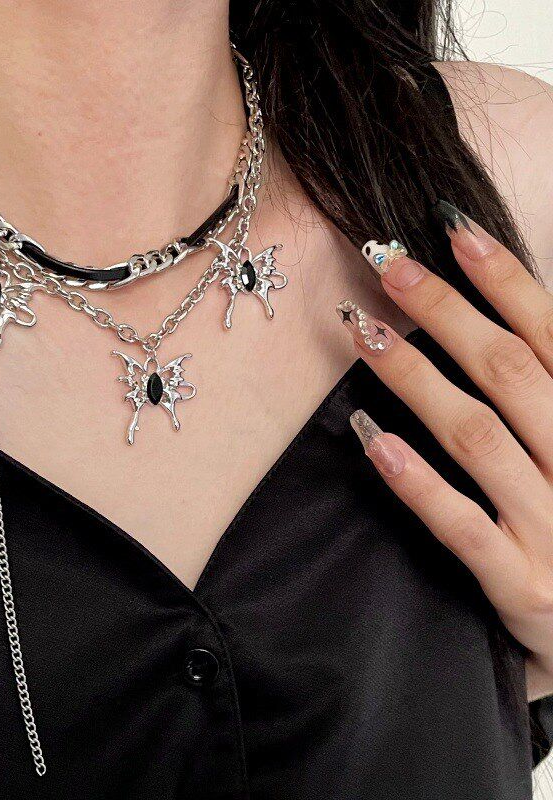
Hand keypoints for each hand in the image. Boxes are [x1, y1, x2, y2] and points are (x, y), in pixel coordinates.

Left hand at [339, 203, 552, 700]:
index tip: (454, 231)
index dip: (506, 281)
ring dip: (417, 379)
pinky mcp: (524, 585)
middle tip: (389, 265)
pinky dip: (415, 480)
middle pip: (509, 374)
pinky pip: (462, 526)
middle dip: (448, 313)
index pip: (552, 340)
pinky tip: (369, 440)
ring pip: (477, 437)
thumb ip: (548, 393)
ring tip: (363, 331)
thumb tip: (504, 323)